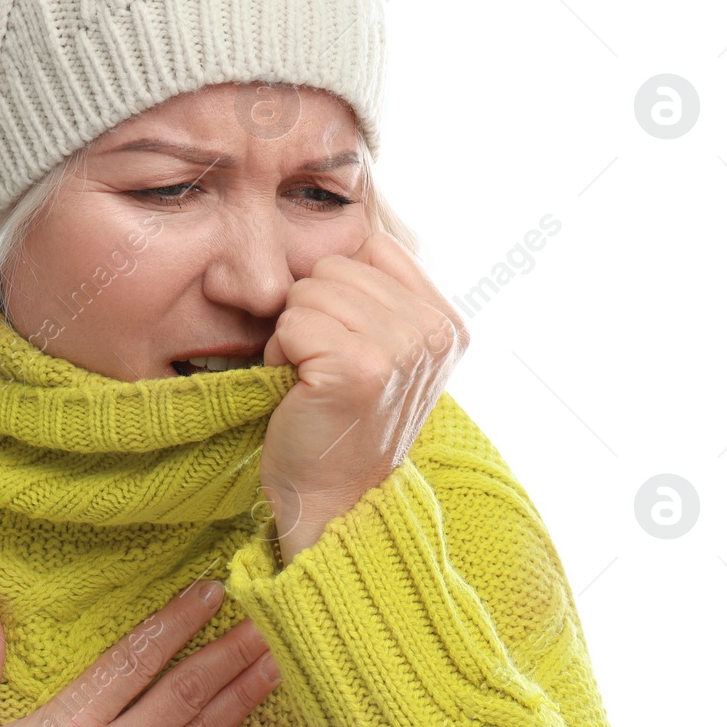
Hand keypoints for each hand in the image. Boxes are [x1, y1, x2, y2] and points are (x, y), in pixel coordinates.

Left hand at [259, 231, 467, 565]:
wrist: (331, 499)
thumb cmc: (342, 421)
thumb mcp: (385, 350)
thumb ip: (381, 293)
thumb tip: (351, 227)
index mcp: (447, 323)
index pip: (373, 247)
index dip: (339, 290)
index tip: (347, 344)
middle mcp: (434, 333)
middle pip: (335, 266)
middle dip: (312, 313)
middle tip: (323, 368)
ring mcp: (401, 349)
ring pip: (308, 290)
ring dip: (293, 335)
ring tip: (313, 379)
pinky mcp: (359, 367)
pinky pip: (292, 321)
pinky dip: (280, 354)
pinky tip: (299, 390)